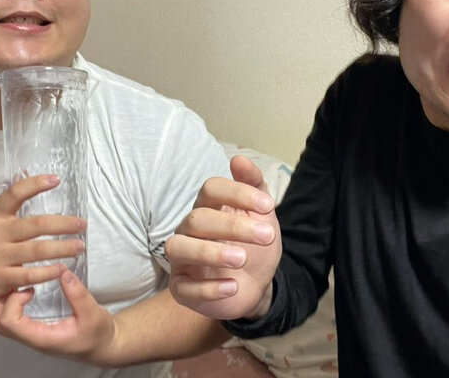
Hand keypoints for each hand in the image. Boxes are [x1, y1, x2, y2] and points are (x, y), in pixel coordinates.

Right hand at [0, 174, 85, 301]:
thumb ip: (12, 201)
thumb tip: (29, 174)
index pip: (14, 194)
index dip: (35, 184)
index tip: (56, 179)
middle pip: (36, 225)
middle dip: (63, 224)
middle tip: (82, 224)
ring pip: (36, 251)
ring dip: (62, 248)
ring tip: (79, 246)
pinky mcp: (1, 279)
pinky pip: (29, 275)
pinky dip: (48, 272)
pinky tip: (62, 268)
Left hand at [0, 268, 116, 365]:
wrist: (102, 346)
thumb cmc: (98, 334)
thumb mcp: (94, 314)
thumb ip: (78, 295)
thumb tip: (64, 273)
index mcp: (42, 337)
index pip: (9, 323)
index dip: (13, 301)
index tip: (31, 289)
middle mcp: (31, 336)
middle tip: (18, 282)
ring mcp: (30, 332)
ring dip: (3, 298)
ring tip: (21, 282)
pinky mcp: (33, 326)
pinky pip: (9, 315)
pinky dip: (10, 299)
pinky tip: (26, 286)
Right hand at [166, 156, 280, 319]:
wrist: (257, 284)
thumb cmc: (254, 243)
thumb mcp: (261, 213)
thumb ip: (253, 184)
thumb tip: (239, 159)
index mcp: (208, 207)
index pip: (211, 189)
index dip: (238, 193)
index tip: (268, 207)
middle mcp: (189, 229)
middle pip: (198, 218)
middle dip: (233, 226)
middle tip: (266, 236)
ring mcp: (182, 258)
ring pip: (179, 247)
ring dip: (211, 252)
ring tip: (241, 259)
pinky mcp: (181, 288)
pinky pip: (184, 287)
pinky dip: (208, 287)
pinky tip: (232, 286)